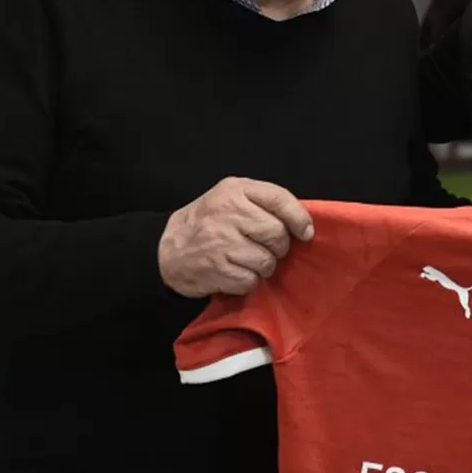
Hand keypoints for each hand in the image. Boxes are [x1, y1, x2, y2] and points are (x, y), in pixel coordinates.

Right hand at [158, 178, 314, 297]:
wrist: (166, 248)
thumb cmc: (209, 222)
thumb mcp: (232, 197)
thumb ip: (265, 203)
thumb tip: (304, 226)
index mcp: (235, 190)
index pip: (279, 199)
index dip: (299, 218)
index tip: (305, 232)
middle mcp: (228, 213)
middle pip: (277, 234)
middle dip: (279, 247)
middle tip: (266, 248)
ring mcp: (220, 242)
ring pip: (266, 261)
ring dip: (263, 267)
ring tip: (247, 260)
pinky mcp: (216, 269)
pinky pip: (250, 281)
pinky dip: (248, 282)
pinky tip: (235, 272)